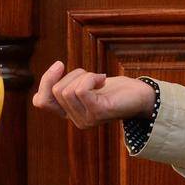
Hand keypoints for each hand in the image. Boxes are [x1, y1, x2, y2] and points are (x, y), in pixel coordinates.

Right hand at [32, 61, 156, 128]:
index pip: (41, 101)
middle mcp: (76, 120)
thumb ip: (71, 83)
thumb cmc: (117, 89)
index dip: (45, 81)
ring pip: (67, 90)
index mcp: (70, 112)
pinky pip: (80, 90)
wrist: (143, 96)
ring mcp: (86, 119)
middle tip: (92, 75)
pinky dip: (90, 78)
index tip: (60, 65)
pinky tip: (103, 80)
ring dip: (84, 75)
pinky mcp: (98, 113)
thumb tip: (55, 68)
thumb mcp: (89, 84)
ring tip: (100, 79)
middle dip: (73, 74)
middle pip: (55, 90)